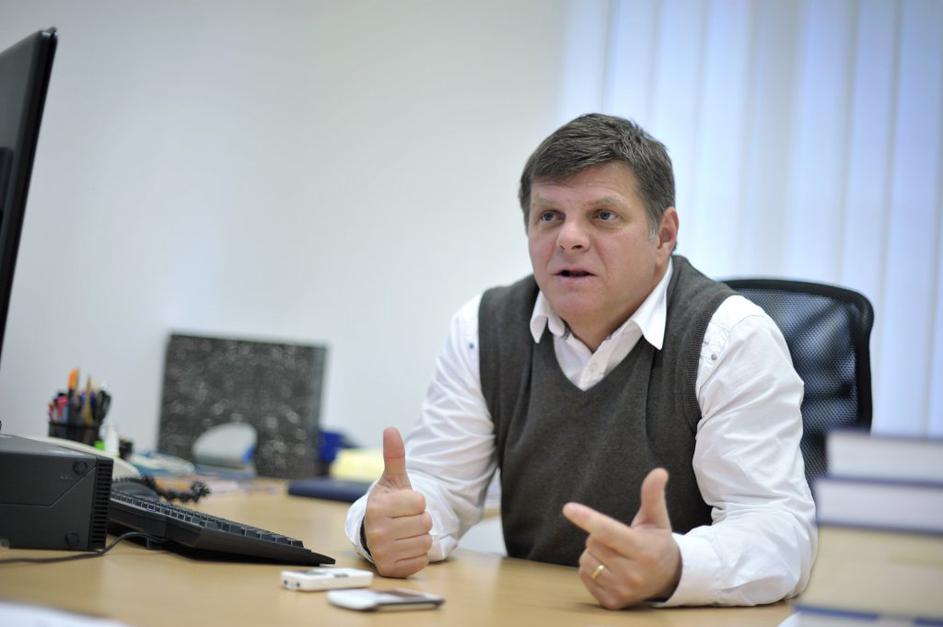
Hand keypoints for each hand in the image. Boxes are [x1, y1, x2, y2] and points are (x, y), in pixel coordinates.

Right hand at [363, 427, 433, 577]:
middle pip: (425, 522)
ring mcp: (382, 551)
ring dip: (420, 537)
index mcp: (377, 506)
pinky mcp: (390, 569)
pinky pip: (421, 561)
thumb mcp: (393, 480)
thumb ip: (394, 456)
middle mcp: (376, 530)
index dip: (417, 501)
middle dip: (420, 520)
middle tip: (405, 519)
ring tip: (405, 532)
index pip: (419, 502)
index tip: (404, 504)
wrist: (375, 531)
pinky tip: (404, 547)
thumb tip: (391, 429)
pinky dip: (417, 554)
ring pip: (425, 542)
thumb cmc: (389, 503)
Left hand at [562, 468, 681, 609]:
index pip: (608, 531)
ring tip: (616, 556)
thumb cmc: (657, 543)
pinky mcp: (611, 602)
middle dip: (600, 537)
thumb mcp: (657, 519)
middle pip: (592, 542)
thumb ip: (653, 496)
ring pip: (585, 559)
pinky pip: (583, 575)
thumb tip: (659, 471)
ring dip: (595, 554)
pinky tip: (611, 571)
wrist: (668, 579)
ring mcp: (622, 590)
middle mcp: (633, 573)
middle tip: (620, 542)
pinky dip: (592, 570)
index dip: (588, 518)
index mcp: (643, 550)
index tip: (568, 508)